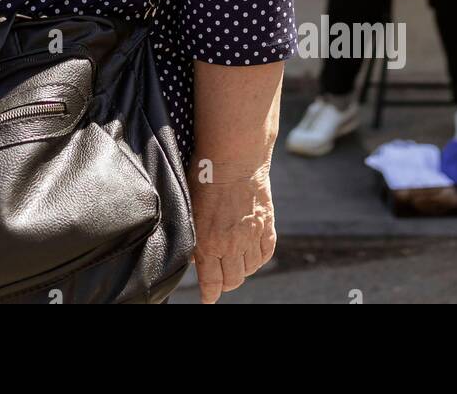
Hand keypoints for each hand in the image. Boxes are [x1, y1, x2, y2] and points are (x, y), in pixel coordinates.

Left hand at [187, 160, 276, 302]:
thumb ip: (192, 233)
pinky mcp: (267, 224)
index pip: (211, 282)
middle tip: (220, 280)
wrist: (233, 157)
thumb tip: (194, 253)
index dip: (210, 294)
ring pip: (250, 269)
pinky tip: (252, 254)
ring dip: (242, 270)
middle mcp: (231, 244)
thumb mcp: (189, 207)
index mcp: (208, 242)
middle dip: (225, 284)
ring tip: (234, 263)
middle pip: (233, 280)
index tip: (208, 299)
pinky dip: (259, 258)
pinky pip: (266, 253)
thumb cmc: (204, 176)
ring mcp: (252, 235)